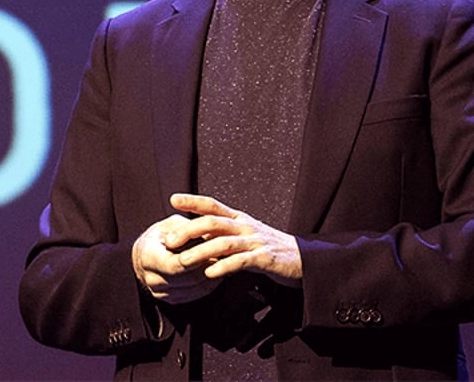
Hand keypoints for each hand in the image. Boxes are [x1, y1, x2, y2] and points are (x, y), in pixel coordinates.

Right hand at [131, 213, 222, 303]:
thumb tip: (206, 234)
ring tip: (221, 261)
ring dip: (211, 275)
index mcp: (147, 257)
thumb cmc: (160, 236)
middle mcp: (151, 278)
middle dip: (208, 266)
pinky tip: (215, 271)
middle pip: (188, 278)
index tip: (213, 249)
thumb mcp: (170, 225)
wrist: (145, 255)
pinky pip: (196, 295)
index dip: (195, 259)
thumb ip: (186, 230)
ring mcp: (161, 292)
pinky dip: (209, 283)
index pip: (174, 265)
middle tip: (223, 254)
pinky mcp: (171, 300)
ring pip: (195, 288)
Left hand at [167, 193, 301, 286]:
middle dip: (188, 230)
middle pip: (213, 222)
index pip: (213, 204)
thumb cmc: (269, 248)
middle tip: (169, 241)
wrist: (304, 259)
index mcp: (239, 218)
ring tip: (183, 261)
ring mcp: (255, 241)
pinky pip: (241, 261)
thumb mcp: (245, 235)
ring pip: (223, 243)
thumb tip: (195, 235)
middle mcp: (245, 226)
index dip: (193, 201)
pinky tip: (209, 273)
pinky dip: (224, 267)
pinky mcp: (264, 258)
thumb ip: (223, 234)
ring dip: (201, 252)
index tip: (173, 199)